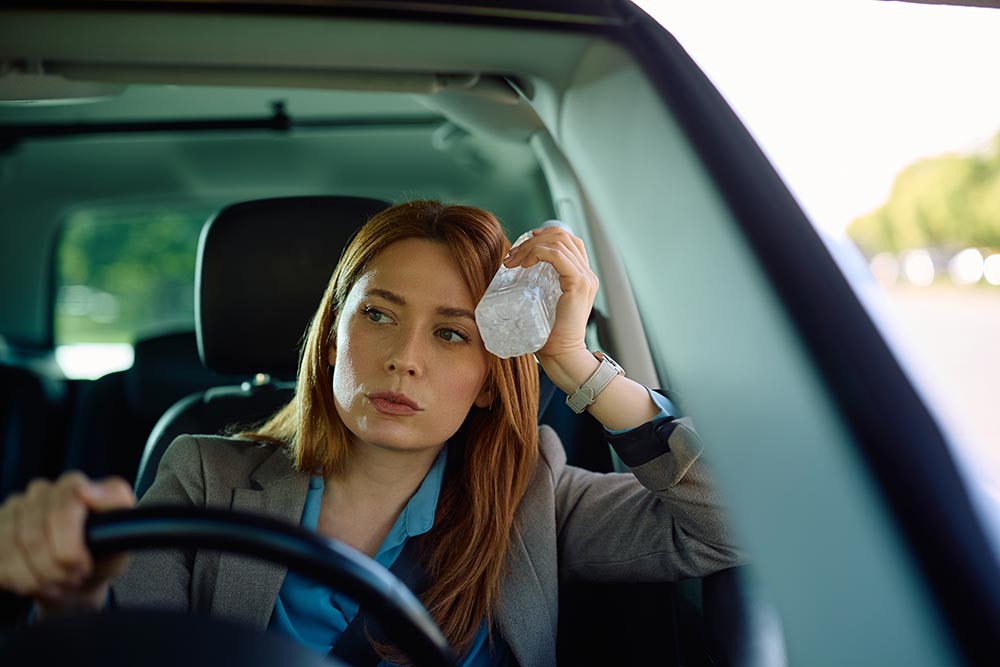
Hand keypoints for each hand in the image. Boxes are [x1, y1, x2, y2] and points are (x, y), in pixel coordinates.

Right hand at [0, 472, 135, 616]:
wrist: (78, 579)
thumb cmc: (104, 554)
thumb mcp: (127, 534)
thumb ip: (116, 504)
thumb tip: (85, 490)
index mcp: (74, 485)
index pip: (63, 506)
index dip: (69, 545)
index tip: (82, 566)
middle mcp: (42, 491)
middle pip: (34, 534)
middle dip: (54, 567)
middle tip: (72, 578)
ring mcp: (15, 509)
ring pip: (12, 548)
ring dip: (35, 577)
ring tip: (56, 583)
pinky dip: (16, 578)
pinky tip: (34, 583)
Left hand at [503, 224, 597, 360]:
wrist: (563, 355)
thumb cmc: (548, 335)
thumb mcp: (543, 304)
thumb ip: (538, 288)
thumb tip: (510, 275)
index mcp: (581, 276)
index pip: (567, 241)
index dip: (544, 235)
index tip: (522, 244)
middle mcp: (587, 274)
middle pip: (563, 236)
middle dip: (533, 239)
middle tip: (513, 254)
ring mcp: (585, 278)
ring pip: (558, 242)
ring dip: (530, 246)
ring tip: (512, 261)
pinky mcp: (578, 284)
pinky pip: (556, 255)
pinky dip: (537, 253)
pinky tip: (523, 264)